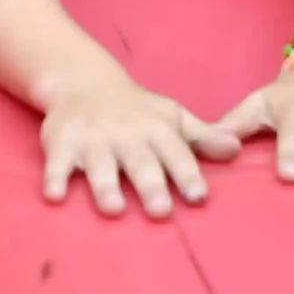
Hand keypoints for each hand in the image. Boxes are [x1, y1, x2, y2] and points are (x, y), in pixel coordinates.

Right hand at [41, 70, 243, 217]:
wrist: (83, 82)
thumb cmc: (137, 110)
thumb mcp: (172, 117)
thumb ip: (203, 137)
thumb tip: (239, 149)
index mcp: (155, 129)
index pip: (176, 152)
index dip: (187, 174)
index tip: (199, 196)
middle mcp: (126, 134)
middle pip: (140, 162)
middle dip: (150, 185)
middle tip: (161, 211)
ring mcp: (93, 139)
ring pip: (100, 165)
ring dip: (106, 186)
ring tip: (114, 209)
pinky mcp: (62, 143)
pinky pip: (57, 163)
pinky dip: (54, 178)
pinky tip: (55, 197)